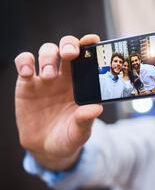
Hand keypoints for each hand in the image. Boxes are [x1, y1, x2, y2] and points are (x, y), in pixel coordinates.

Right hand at [15, 34, 102, 170]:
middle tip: (70, 54)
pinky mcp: (26, 84)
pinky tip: (29, 74)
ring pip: (47, 51)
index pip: (88, 58)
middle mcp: (65, 77)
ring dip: (48, 57)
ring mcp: (45, 78)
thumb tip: (95, 109)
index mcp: (83, 84)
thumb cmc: (69, 137)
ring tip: (49, 76)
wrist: (47, 149)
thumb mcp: (80, 133)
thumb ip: (86, 120)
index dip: (89, 45)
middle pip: (66, 48)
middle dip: (68, 44)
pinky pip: (24, 62)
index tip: (93, 40)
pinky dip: (25, 62)